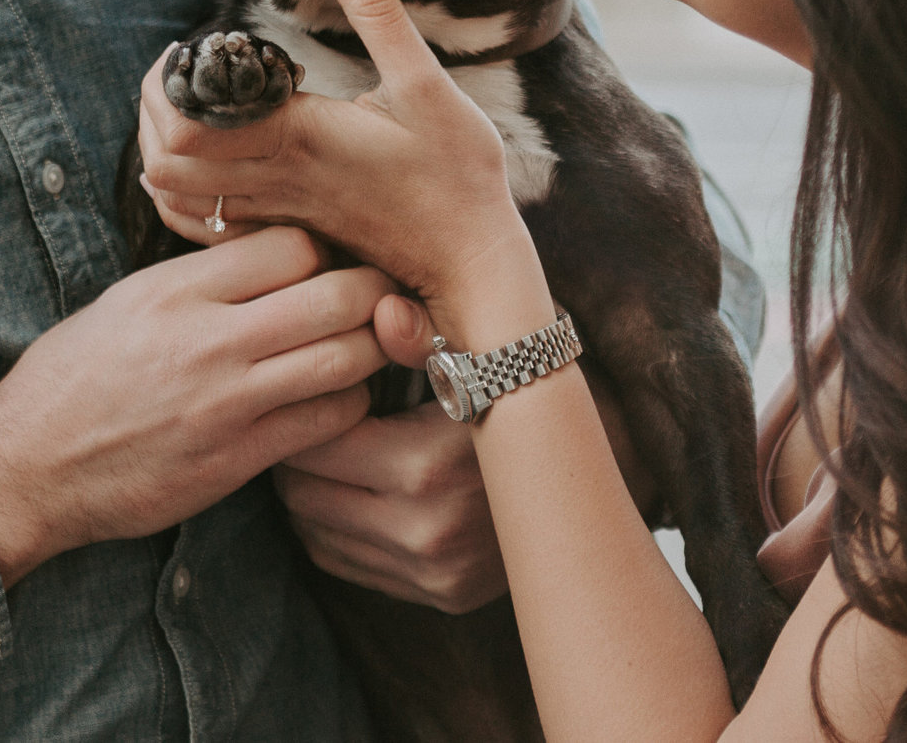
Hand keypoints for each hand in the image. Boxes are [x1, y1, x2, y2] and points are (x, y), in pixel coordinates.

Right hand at [0, 227, 391, 583]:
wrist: (28, 467)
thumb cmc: (73, 379)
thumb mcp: (126, 301)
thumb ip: (201, 277)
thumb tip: (273, 254)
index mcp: (177, 288)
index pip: (293, 244)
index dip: (323, 252)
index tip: (326, 265)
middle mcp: (208, 338)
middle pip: (337, 295)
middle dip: (371, 294)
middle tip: (376, 301)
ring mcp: (227, 402)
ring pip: (346, 358)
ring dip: (369, 352)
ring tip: (361, 350)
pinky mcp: (238, 459)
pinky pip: (328, 421)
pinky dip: (346, 407)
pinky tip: (331, 402)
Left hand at [137, 0, 532, 315]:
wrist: (471, 258)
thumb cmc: (456, 171)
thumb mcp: (425, 79)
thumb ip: (377, 10)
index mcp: (298, 137)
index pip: (189, 122)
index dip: (173, 78)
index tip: (199, 43)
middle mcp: (274, 179)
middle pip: (163, 159)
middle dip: (156, 107)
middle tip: (183, 67)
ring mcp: (275, 211)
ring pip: (175, 195)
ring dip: (163, 146)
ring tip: (189, 104)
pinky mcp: (286, 229)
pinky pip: (204, 225)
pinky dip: (183, 192)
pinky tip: (202, 159)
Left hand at [275, 296, 665, 612]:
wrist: (606, 464)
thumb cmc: (532, 388)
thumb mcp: (489, 350)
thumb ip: (427, 334)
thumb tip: (380, 310)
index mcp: (427, 470)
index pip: (316, 447)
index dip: (306, 410)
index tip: (313, 383)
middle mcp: (427, 535)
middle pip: (306, 497)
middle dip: (301, 453)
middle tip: (310, 414)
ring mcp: (435, 574)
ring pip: (319, 536)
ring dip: (313, 493)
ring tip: (330, 448)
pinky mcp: (443, 596)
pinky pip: (350, 566)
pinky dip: (338, 529)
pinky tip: (355, 489)